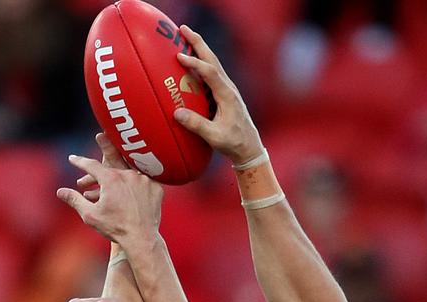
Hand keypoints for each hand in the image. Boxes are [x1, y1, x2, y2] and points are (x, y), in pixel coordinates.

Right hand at [57, 137, 163, 244]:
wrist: (142, 239)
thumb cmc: (115, 228)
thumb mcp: (90, 215)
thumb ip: (75, 200)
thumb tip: (60, 191)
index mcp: (111, 179)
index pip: (91, 165)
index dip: (80, 162)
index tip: (73, 159)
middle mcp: (128, 175)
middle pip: (112, 161)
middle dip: (104, 150)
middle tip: (100, 136)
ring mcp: (144, 180)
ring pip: (129, 172)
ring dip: (119, 175)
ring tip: (112, 179)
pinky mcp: (157, 188)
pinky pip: (145, 180)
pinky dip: (137, 183)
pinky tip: (133, 186)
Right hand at [172, 26, 262, 163]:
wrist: (249, 147)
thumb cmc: (234, 143)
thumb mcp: (215, 137)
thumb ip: (197, 125)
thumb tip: (177, 113)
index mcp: (227, 95)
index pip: (210, 72)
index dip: (195, 63)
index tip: (179, 56)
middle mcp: (228, 88)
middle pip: (212, 59)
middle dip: (197, 42)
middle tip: (182, 29)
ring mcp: (227, 89)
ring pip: (212, 63)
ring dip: (199, 49)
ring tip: (184, 37)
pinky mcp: (224, 94)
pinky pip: (211, 73)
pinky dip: (200, 62)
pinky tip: (190, 61)